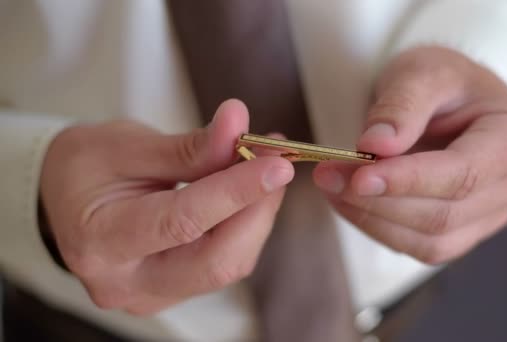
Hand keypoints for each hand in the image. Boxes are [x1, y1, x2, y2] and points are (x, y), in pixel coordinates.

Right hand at [40, 99, 293, 314]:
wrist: (63, 198)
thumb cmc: (85, 167)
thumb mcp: (126, 145)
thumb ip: (188, 146)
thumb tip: (238, 124)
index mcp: (100, 242)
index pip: (181, 223)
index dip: (235, 192)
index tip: (276, 163)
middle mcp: (126, 283)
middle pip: (215, 260)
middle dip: (257, 209)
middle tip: (277, 163)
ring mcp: (152, 295)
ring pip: (228, 265)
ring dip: (256, 216)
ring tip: (265, 170)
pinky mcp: (173, 291)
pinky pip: (223, 263)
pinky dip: (244, 227)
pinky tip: (249, 194)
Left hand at [313, 46, 506, 263]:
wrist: (449, 99)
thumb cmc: (441, 80)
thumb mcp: (422, 71)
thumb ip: (402, 105)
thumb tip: (374, 146)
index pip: (464, 173)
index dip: (409, 181)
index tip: (359, 176)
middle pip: (445, 213)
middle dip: (379, 200)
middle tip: (327, 175)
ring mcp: (492, 213)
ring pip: (431, 240)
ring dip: (373, 219)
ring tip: (331, 186)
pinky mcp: (465, 230)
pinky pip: (421, 246)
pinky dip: (379, 228)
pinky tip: (350, 202)